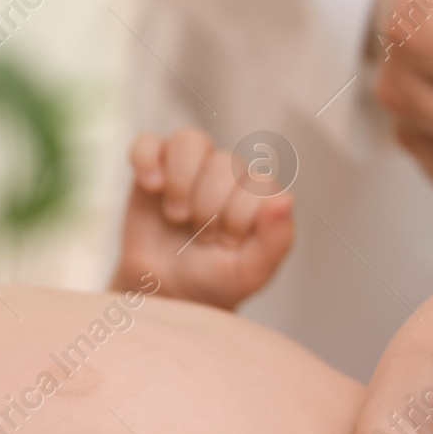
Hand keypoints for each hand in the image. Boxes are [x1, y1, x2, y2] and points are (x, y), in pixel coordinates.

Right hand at [113, 128, 293, 308]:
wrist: (168, 291)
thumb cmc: (215, 279)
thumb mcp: (249, 273)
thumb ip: (276, 240)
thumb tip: (286, 200)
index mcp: (259, 194)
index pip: (257, 185)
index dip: (237, 219)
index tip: (226, 245)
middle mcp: (229, 172)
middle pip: (223, 164)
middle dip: (208, 209)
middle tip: (201, 237)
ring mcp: (191, 165)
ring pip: (190, 142)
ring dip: (181, 183)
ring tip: (177, 216)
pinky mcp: (154, 164)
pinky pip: (148, 142)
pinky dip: (146, 160)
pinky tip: (151, 187)